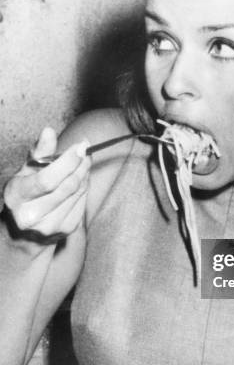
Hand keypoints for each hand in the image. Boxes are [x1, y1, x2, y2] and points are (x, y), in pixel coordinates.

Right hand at [3, 127, 90, 244]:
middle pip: (67, 186)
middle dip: (81, 164)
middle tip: (86, 148)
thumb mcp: (24, 173)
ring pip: (78, 192)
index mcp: (16, 198)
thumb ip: (38, 152)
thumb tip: (49, 131)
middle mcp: (32, 216)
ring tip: (83, 161)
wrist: (22, 234)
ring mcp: (51, 226)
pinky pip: (83, 201)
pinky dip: (85, 186)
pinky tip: (81, 178)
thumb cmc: (24, 195)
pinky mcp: (66, 230)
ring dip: (85, 173)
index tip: (80, 146)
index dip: (67, 162)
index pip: (47, 180)